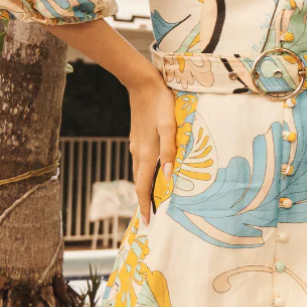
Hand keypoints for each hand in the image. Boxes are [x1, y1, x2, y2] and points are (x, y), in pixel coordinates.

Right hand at [127, 80, 176, 220]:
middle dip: (144, 200)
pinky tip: (155, 173)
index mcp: (146, 152)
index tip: (148, 222)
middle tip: (152, 217)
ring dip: (145, 187)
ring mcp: (136, 144)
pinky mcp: (138, 137)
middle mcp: (138, 151)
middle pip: (139, 182)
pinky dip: (146, 173)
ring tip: (155, 199)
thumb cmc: (161, 103)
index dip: (145, 205)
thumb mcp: (169, 127)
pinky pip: (141, 162)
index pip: (142, 186)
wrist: (142, 84)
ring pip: (140, 171)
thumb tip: (168, 177)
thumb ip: (169, 151)